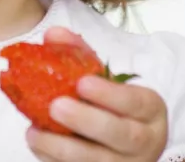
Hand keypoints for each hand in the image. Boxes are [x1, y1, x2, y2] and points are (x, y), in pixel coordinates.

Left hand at [27, 28, 167, 161]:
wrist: (121, 147)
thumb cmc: (111, 106)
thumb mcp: (104, 80)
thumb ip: (80, 54)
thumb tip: (53, 34)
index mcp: (149, 111)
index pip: (137, 102)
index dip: (110, 94)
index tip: (82, 82)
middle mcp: (145, 141)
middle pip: (122, 135)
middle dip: (87, 120)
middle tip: (56, 105)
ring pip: (99, 161)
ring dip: (63, 148)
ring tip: (35, 133)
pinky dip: (54, 160)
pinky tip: (37, 144)